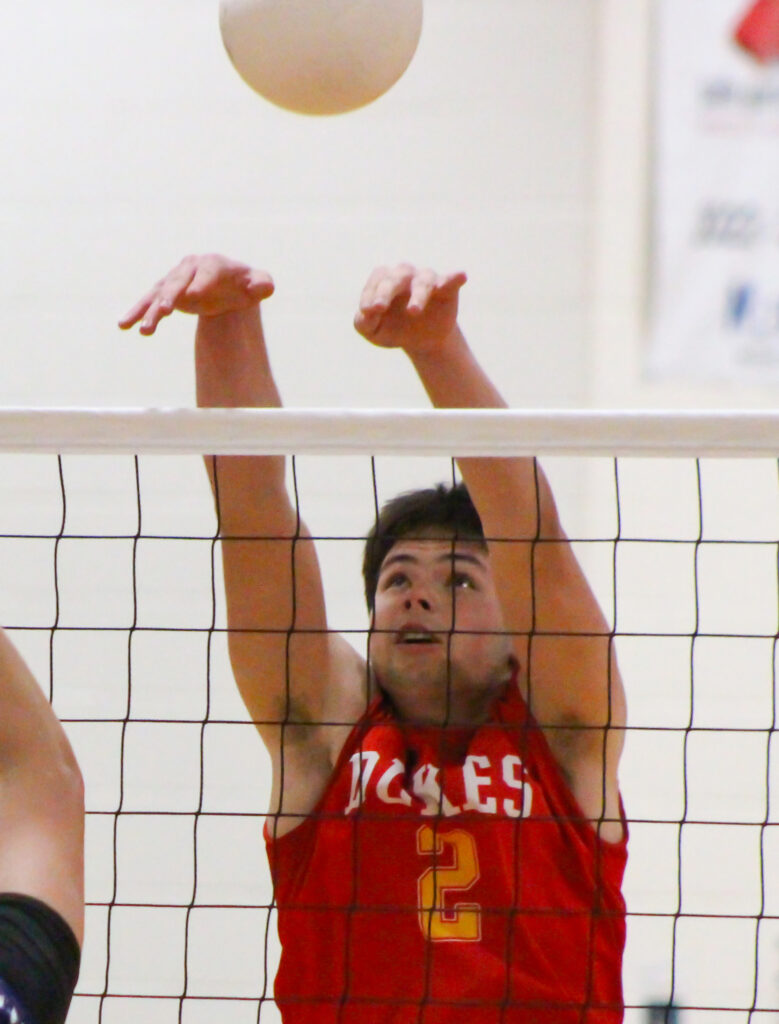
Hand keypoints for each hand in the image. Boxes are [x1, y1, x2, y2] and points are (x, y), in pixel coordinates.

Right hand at [119, 254, 274, 335]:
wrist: (227, 288)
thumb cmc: (245, 286)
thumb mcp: (260, 284)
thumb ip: (263, 284)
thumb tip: (260, 288)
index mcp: (213, 263)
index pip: (206, 273)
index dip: (201, 283)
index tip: (194, 295)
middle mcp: (190, 267)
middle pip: (178, 282)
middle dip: (170, 296)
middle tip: (164, 311)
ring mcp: (175, 279)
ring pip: (159, 294)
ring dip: (149, 310)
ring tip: (143, 329)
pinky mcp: (164, 292)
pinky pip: (148, 302)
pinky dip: (137, 312)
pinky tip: (123, 325)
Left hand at [354, 264, 466, 356]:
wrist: (422, 342)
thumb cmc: (393, 329)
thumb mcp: (373, 331)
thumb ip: (363, 322)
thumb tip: (368, 313)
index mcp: (385, 280)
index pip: (376, 281)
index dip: (370, 295)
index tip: (368, 312)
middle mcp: (406, 274)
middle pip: (396, 277)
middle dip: (386, 291)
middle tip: (378, 308)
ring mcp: (427, 280)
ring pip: (423, 282)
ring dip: (418, 295)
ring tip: (413, 311)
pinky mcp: (448, 289)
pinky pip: (452, 280)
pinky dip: (455, 277)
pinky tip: (460, 276)